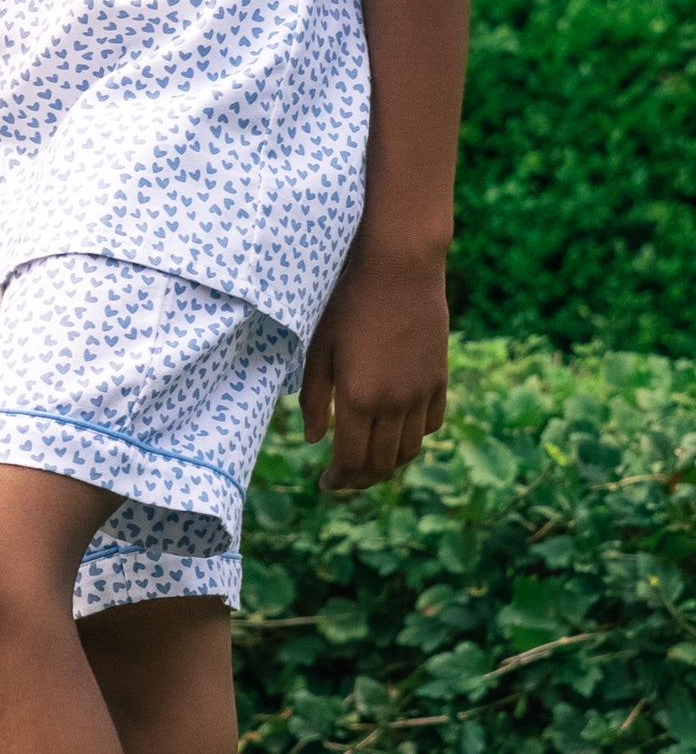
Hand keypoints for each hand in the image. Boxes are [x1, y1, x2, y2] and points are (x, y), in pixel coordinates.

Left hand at [300, 245, 450, 491]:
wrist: (399, 270)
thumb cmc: (348, 304)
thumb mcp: (319, 349)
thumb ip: (315, 399)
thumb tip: (314, 440)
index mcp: (359, 399)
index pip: (351, 460)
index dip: (338, 479)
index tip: (326, 483)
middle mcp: (394, 404)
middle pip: (382, 463)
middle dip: (361, 479)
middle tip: (343, 480)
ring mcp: (422, 393)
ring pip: (409, 450)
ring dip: (388, 464)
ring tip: (369, 462)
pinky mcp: (439, 379)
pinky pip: (430, 424)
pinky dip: (413, 437)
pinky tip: (397, 432)